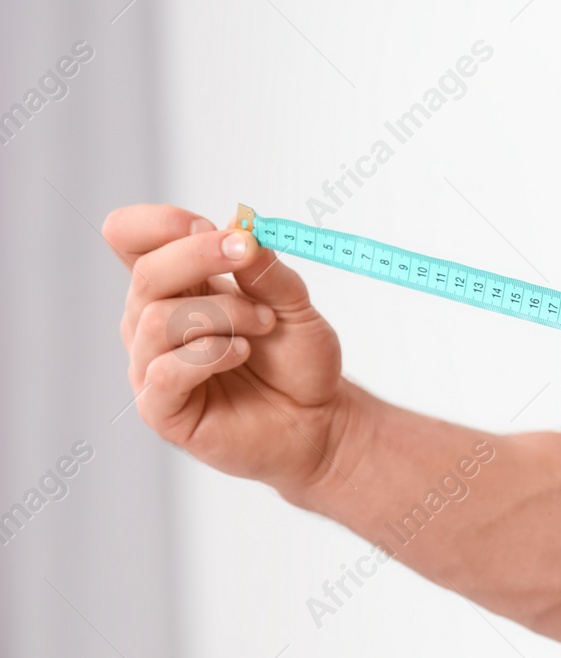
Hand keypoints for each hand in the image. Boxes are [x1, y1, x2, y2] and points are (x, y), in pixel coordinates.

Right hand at [104, 204, 348, 493]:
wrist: (319, 422)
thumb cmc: (298, 364)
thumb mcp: (294, 305)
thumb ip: (264, 269)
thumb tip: (236, 228)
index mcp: (175, 288)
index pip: (131, 238)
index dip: (163, 224)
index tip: (215, 229)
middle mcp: (152, 322)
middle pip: (145, 272)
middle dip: (200, 255)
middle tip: (247, 256)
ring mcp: (152, 366)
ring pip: (158, 318)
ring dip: (223, 313)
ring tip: (265, 324)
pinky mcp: (161, 409)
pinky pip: (165, 371)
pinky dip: (210, 355)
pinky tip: (241, 353)